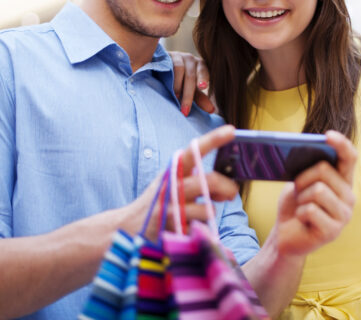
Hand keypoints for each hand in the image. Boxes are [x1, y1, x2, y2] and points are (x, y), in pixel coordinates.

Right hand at [119, 125, 239, 238]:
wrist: (128, 226)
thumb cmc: (158, 200)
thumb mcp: (170, 181)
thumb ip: (194, 178)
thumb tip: (227, 183)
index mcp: (173, 171)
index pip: (194, 151)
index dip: (214, 140)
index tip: (231, 130)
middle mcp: (173, 187)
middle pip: (211, 181)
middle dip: (228, 187)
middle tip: (231, 193)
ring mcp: (173, 209)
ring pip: (208, 209)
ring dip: (211, 211)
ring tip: (201, 211)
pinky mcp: (174, 229)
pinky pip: (200, 227)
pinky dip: (200, 227)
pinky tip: (188, 225)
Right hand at [169, 50, 215, 115]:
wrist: (161, 70)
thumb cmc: (181, 81)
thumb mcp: (191, 90)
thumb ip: (200, 98)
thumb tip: (212, 110)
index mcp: (201, 65)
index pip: (204, 71)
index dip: (203, 78)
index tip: (203, 87)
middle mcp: (190, 59)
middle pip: (191, 75)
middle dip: (188, 94)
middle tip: (185, 109)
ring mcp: (178, 56)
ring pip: (179, 69)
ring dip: (177, 85)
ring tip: (176, 98)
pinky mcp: (166, 56)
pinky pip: (168, 65)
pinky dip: (168, 76)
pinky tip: (166, 86)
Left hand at [274, 130, 356, 255]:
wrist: (286, 236)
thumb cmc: (294, 206)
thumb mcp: (300, 182)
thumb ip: (308, 168)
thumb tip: (305, 151)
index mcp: (343, 181)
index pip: (349, 157)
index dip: (341, 144)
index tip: (327, 136)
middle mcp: (349, 197)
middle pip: (324, 169)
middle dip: (303, 177)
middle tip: (298, 190)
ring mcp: (344, 215)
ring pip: (317, 190)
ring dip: (301, 197)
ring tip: (301, 206)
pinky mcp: (333, 231)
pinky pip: (310, 210)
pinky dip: (299, 213)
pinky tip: (302, 221)